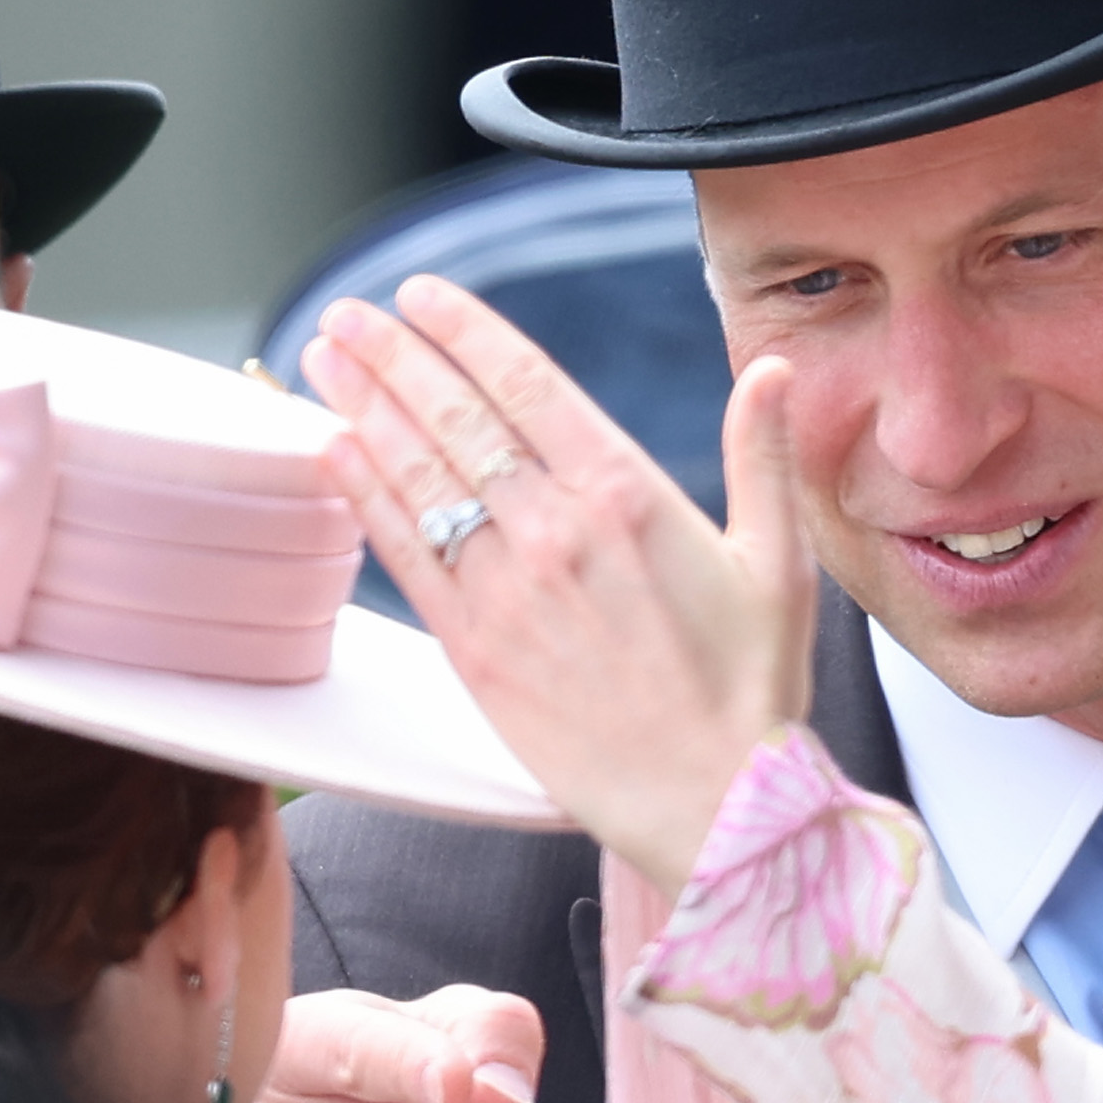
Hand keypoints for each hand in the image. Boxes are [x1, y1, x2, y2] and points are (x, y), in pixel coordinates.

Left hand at [302, 276, 816, 894]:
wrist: (717, 806)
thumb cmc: (753, 687)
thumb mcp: (777, 561)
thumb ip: (760, 456)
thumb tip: (768, 370)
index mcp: (630, 495)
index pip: (527, 385)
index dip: (465, 331)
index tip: (422, 295)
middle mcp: (559, 531)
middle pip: (457, 418)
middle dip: (394, 356)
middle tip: (349, 313)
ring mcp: (509, 592)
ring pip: (420, 477)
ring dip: (364, 409)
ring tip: (325, 359)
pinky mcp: (476, 651)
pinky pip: (406, 557)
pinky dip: (365, 497)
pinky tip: (334, 452)